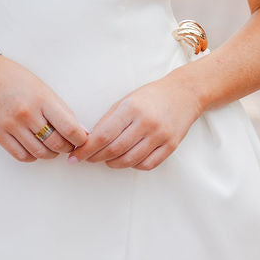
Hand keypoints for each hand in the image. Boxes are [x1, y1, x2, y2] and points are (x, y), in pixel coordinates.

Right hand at [0, 56, 88, 163]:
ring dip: (51, 154)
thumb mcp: (43, 89)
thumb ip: (61, 110)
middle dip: (67, 147)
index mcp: (42, 99)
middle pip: (56, 144)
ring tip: (53, 147)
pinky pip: (21, 156)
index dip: (80, 139)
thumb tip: (80, 131)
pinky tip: (36, 148)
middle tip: (69, 144)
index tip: (82, 140)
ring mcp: (12, 125)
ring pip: (40, 152)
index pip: (69, 128)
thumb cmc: (17, 79)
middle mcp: (27, 113)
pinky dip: (33, 156)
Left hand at [74, 76, 201, 170]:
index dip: (86, 149)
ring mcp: (160, 135)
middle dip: (96, 157)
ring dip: (113, 163)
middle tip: (86, 159)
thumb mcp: (126, 100)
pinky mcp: (171, 146)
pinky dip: (133, 165)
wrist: (185, 93)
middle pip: (115, 149)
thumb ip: (109, 120)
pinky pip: (147, 164)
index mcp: (131, 108)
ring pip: (130, 160)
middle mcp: (146, 122)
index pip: (104, 135)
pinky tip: (127, 160)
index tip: (74, 157)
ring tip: (106, 160)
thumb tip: (89, 140)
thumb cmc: (151, 96)